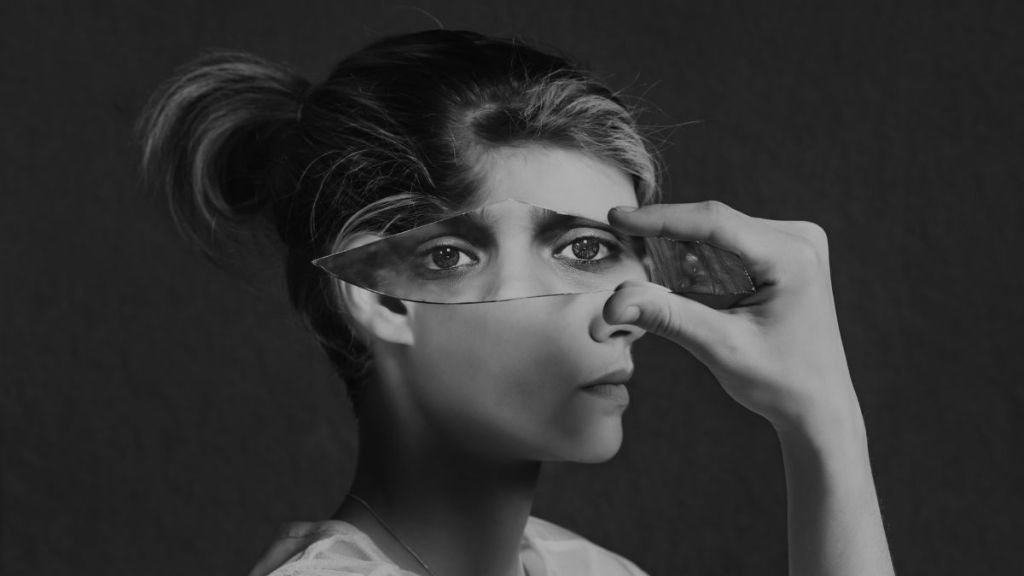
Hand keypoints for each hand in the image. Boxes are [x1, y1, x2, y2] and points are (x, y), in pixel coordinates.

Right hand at [605, 201, 861, 433]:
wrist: (819, 407)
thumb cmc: (780, 382)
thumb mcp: (719, 347)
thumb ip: (667, 317)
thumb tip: (614, 302)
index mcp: (793, 256)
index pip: (715, 222)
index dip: (661, 218)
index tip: (617, 217)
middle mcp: (800, 239)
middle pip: (715, 225)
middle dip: (668, 240)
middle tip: (624, 254)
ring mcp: (796, 243)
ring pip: (719, 234)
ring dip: (683, 253)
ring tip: (654, 278)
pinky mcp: (786, 253)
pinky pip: (731, 245)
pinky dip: (701, 262)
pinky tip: (686, 284)